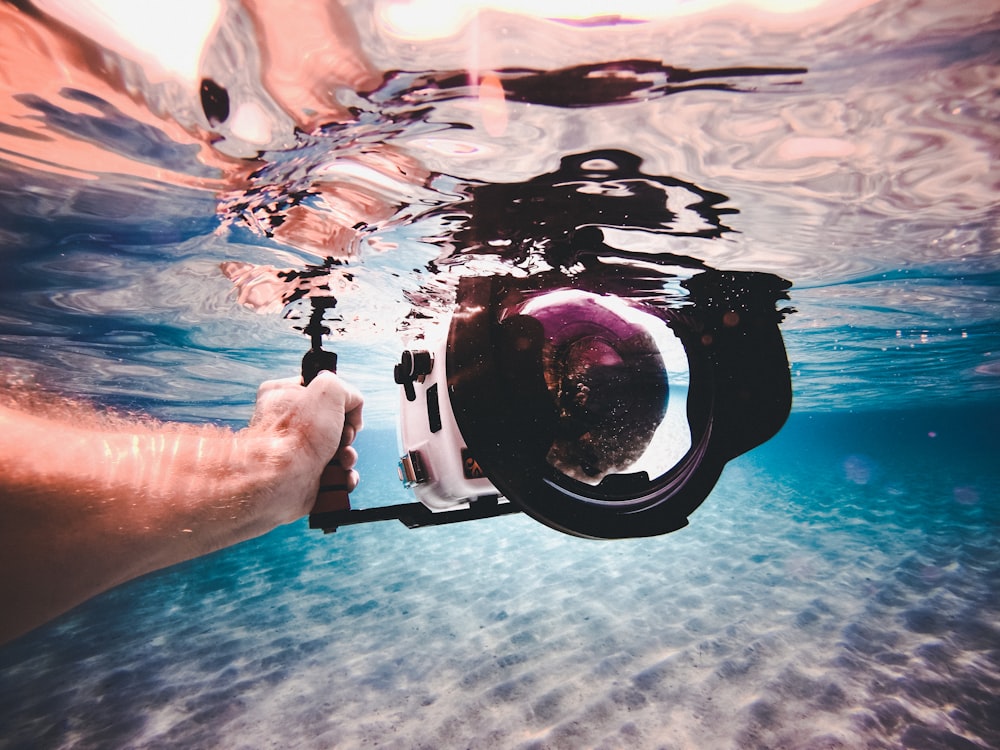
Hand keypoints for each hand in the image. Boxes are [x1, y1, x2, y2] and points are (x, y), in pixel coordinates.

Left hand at [249, 371, 363, 521]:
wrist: (278, 483)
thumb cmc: (296, 437)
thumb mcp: (329, 390)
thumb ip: (346, 390)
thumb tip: (352, 407)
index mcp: (284, 396)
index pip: (322, 392)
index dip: (340, 404)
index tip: (342, 414)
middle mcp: (287, 425)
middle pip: (334, 425)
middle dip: (347, 435)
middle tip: (343, 439)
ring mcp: (295, 454)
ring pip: (336, 453)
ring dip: (348, 458)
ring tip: (344, 463)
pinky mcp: (303, 480)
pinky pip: (333, 478)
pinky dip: (343, 479)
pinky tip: (342, 479)